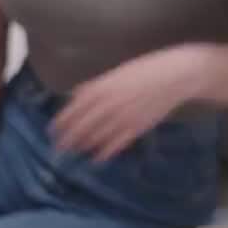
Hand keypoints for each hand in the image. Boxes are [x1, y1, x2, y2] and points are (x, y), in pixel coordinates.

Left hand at [53, 48, 201, 160]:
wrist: (175, 75)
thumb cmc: (146, 69)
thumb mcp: (116, 73)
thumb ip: (95, 86)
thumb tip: (75, 94)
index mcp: (102, 88)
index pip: (74, 109)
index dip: (62, 122)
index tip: (52, 131)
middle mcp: (109, 104)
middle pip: (83, 125)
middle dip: (69, 138)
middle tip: (58, 148)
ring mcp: (123, 117)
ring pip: (98, 136)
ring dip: (84, 145)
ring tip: (74, 152)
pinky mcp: (138, 127)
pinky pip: (117, 143)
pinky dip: (106, 151)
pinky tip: (98, 158)